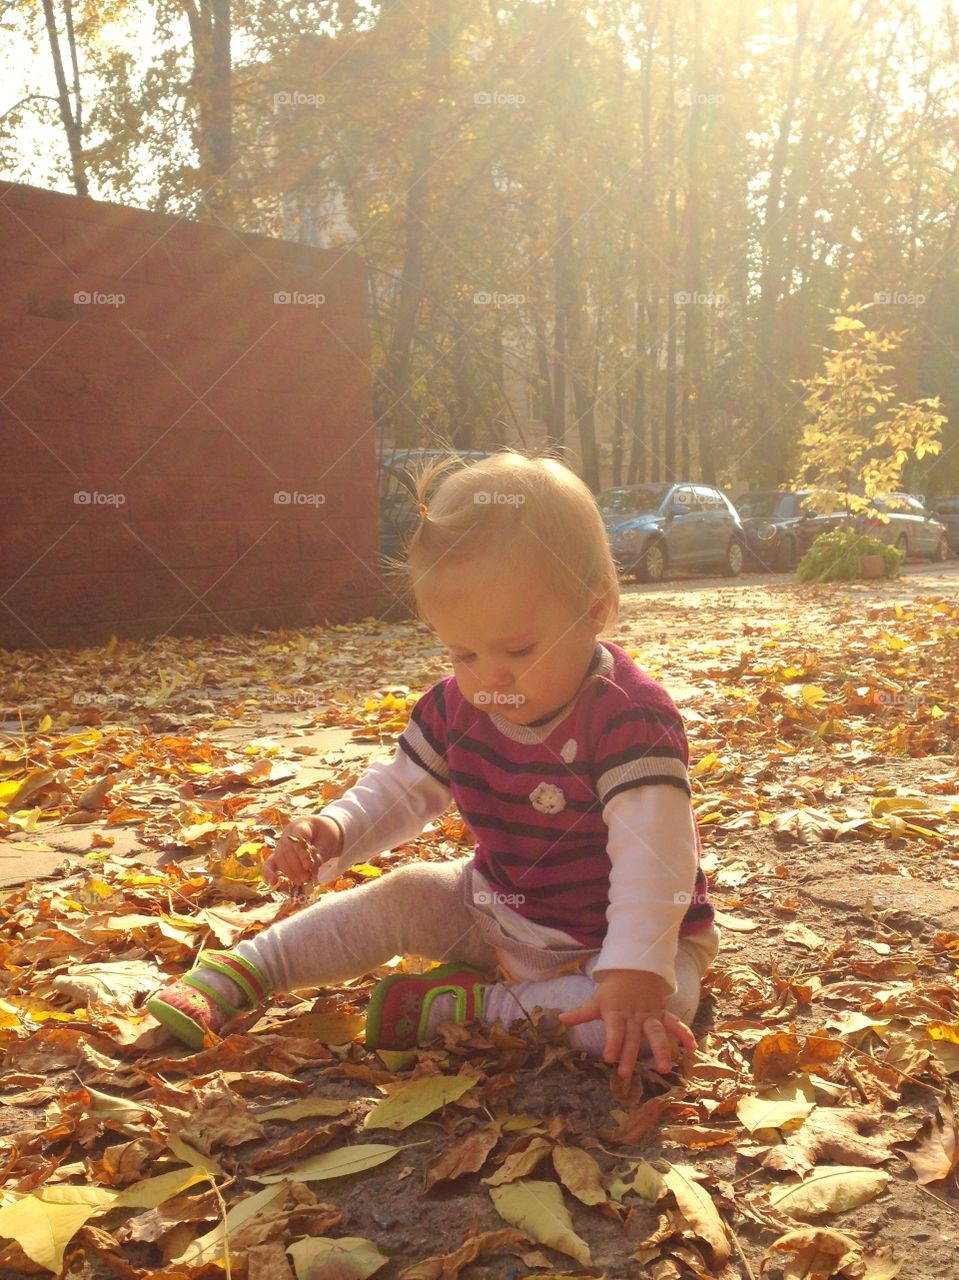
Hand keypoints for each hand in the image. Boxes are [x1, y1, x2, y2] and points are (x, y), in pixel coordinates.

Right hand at [264, 815, 343, 887]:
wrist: (320, 832)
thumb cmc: (324, 835)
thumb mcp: (328, 841)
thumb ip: (321, 853)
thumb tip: (313, 867)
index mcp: (301, 824)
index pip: (298, 838)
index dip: (301, 853)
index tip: (308, 866)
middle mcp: (287, 833)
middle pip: (286, 850)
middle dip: (296, 867)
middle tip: (308, 878)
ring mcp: (281, 844)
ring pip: (279, 858)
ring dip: (290, 872)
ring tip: (302, 881)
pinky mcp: (278, 855)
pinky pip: (270, 863)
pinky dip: (270, 873)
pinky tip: (273, 882)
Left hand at [558, 968, 697, 1078]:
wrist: (635, 967)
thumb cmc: (613, 989)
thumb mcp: (596, 999)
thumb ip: (581, 1013)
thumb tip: (560, 1019)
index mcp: (616, 1012)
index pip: (614, 1029)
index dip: (612, 1042)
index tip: (609, 1058)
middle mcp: (634, 1016)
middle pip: (633, 1037)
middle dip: (630, 1055)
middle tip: (626, 1074)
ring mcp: (650, 1015)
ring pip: (657, 1033)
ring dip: (662, 1049)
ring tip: (665, 1068)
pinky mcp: (662, 1014)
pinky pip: (675, 1023)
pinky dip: (685, 1034)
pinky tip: (693, 1048)